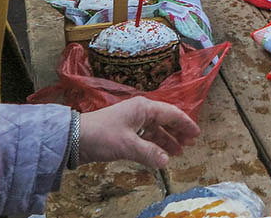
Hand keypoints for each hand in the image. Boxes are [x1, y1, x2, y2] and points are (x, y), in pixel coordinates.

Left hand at [78, 96, 198, 167]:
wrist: (74, 139)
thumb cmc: (102, 136)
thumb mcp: (127, 145)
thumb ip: (149, 153)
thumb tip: (166, 162)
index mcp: (144, 108)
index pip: (171, 113)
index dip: (185, 124)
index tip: (196, 134)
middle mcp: (140, 111)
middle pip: (165, 120)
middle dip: (177, 132)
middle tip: (189, 144)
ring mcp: (132, 121)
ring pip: (155, 130)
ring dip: (166, 140)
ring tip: (177, 152)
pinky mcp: (124, 132)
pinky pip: (145, 137)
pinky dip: (153, 145)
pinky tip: (158, 154)